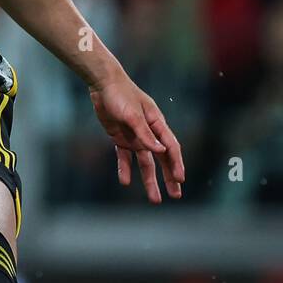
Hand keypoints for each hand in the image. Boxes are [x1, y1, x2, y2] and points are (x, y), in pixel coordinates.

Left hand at [88, 73, 184, 203]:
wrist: (102, 85)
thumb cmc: (121, 95)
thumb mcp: (132, 114)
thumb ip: (145, 133)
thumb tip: (161, 151)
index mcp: (157, 124)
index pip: (171, 148)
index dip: (176, 164)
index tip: (180, 179)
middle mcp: (148, 133)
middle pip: (162, 159)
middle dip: (169, 177)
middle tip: (176, 195)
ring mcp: (135, 136)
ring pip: (145, 162)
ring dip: (149, 179)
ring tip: (154, 198)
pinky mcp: (120, 137)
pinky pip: (124, 157)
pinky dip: (125, 168)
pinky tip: (124, 181)